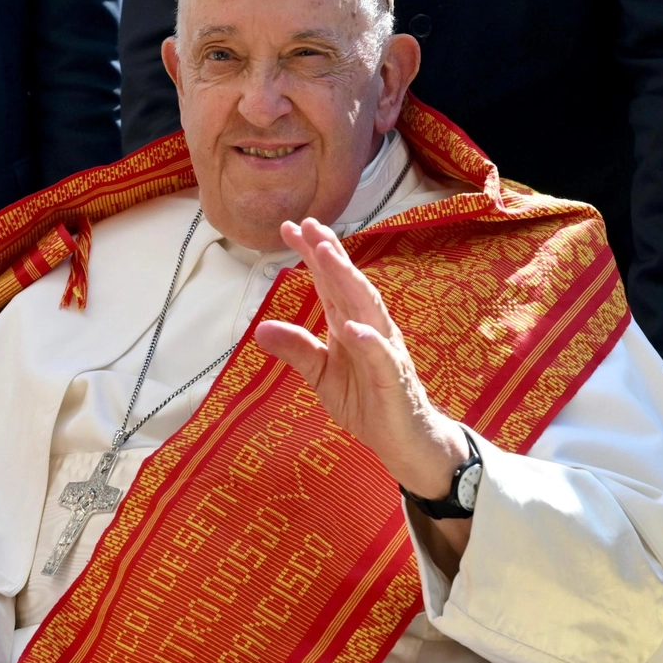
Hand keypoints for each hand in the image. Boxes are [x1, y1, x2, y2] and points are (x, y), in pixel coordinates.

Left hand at [254, 218, 468, 503]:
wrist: (402, 438)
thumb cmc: (366, 399)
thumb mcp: (321, 374)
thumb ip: (296, 349)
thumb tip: (260, 329)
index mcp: (349, 323)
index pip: (330, 282)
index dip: (313, 254)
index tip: (291, 227)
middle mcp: (369, 328)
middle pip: (349, 284)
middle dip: (331, 254)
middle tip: (311, 225)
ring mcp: (385, 350)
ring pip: (367, 309)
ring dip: (348, 281)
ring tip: (328, 256)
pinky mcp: (394, 379)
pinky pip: (381, 357)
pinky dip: (368, 342)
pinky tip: (352, 328)